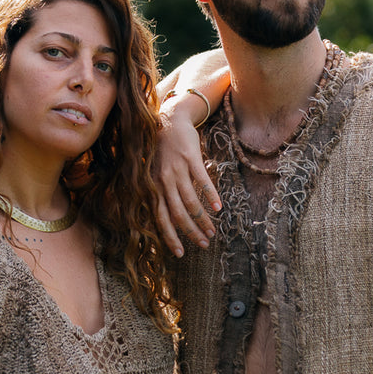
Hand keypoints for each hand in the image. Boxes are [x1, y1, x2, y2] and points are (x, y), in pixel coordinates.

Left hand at [153, 105, 220, 255]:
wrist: (168, 119)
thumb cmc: (162, 151)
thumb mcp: (155, 174)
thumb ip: (160, 195)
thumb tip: (168, 220)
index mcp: (153, 187)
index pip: (160, 218)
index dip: (170, 237)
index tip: (180, 253)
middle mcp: (163, 181)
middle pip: (178, 214)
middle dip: (191, 233)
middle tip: (204, 244)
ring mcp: (177, 169)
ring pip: (190, 202)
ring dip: (203, 220)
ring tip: (213, 231)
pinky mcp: (190, 158)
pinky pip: (202, 181)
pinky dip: (211, 196)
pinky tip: (219, 208)